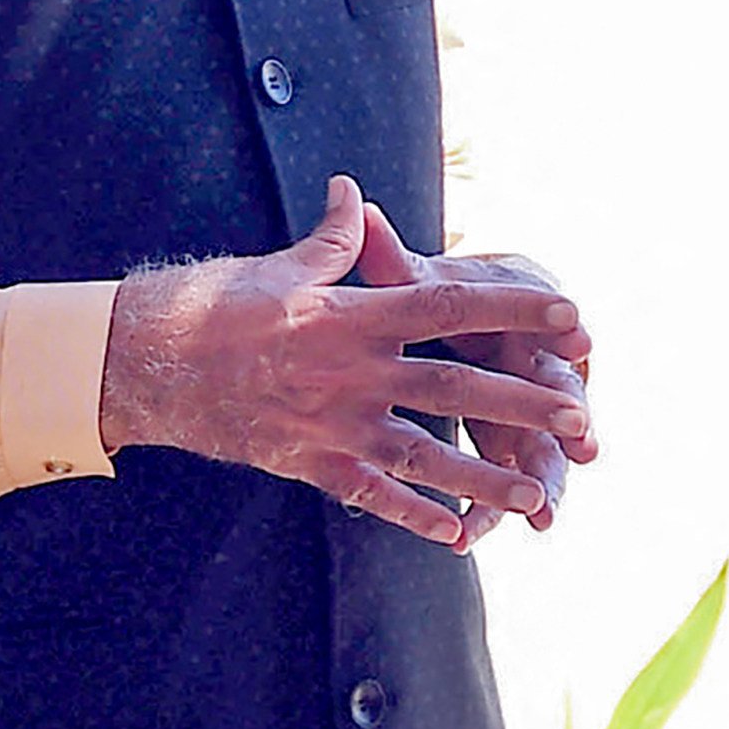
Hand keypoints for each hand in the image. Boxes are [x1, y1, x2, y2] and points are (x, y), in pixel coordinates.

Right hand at [99, 177, 593, 549]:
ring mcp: (332, 422)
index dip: (514, 308)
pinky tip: (458, 536)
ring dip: (483, 477)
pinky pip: (371, 495)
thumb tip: (354, 192)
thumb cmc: (219, 304)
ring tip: (538, 496)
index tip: (569, 312)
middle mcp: (352, 370)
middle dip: (522, 403)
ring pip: (424, 455)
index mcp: (354, 312)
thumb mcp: (285, 264)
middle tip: (581, 417)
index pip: (451, 304)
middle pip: (455, 387)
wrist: (147, 360)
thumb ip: (337, 239)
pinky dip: (415, 517)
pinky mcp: (308, 462)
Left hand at [376, 222, 596, 538]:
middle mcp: (531, 362)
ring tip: (545, 515)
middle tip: (586, 441)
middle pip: (559, 392)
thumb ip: (389, 258)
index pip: (546, 316)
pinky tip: (471, 536)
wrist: (448, 325)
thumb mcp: (410, 279)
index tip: (580, 335)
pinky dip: (484, 512)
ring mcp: (521, 410)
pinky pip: (497, 483)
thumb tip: (358, 207)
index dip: (563, 327)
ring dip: (544, 481)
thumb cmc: (435, 296)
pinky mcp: (500, 447)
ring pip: (537, 450)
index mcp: (520, 315)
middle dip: (570, 417)